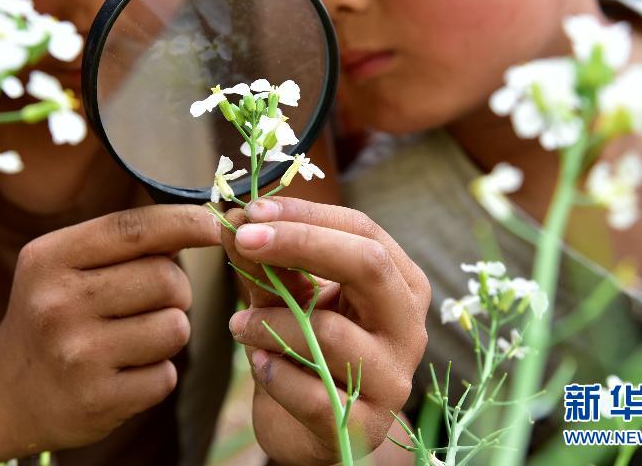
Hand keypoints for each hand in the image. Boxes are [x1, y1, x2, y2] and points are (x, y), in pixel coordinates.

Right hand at [0, 204, 219, 449]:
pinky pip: (166, 375)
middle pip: (167, 279)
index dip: (184, 222)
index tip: (216, 224)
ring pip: (175, 327)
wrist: (4, 393)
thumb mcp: (65, 265)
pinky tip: (125, 372)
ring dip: (169, 331)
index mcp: (49, 259)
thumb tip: (201, 223)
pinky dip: (157, 373)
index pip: (133, 229)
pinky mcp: (97, 401)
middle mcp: (57, 304)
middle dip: (176, 289)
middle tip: (153, 301)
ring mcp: (76, 356)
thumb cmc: (53, 315)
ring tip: (136, 337)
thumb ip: (124, 243)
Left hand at [222, 197, 429, 464]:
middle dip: (299, 243)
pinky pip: (313, 393)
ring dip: (270, 321)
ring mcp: (392, 380)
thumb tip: (232, 218)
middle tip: (242, 238)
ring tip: (238, 325)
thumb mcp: (289, 299)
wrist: (312, 431)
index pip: (363, 231)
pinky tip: (259, 364)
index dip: (305, 214)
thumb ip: (267, 263)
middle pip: (367, 265)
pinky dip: (274, 374)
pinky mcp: (365, 427)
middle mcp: (409, 328)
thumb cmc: (306, 352)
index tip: (251, 210)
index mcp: (401, 285)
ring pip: (329, 332)